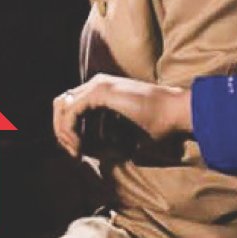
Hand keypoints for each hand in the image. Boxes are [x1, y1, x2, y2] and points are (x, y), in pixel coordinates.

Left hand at [52, 74, 191, 159]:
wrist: (175, 111)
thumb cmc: (158, 124)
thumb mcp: (127, 135)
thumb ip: (109, 139)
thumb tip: (95, 153)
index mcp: (102, 91)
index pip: (71, 106)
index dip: (69, 129)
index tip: (79, 152)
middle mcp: (96, 84)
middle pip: (61, 104)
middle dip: (61, 130)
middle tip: (74, 153)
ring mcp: (97, 85)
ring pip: (62, 106)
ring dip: (63, 130)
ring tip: (76, 151)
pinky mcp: (99, 92)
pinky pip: (71, 111)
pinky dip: (69, 129)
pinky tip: (80, 146)